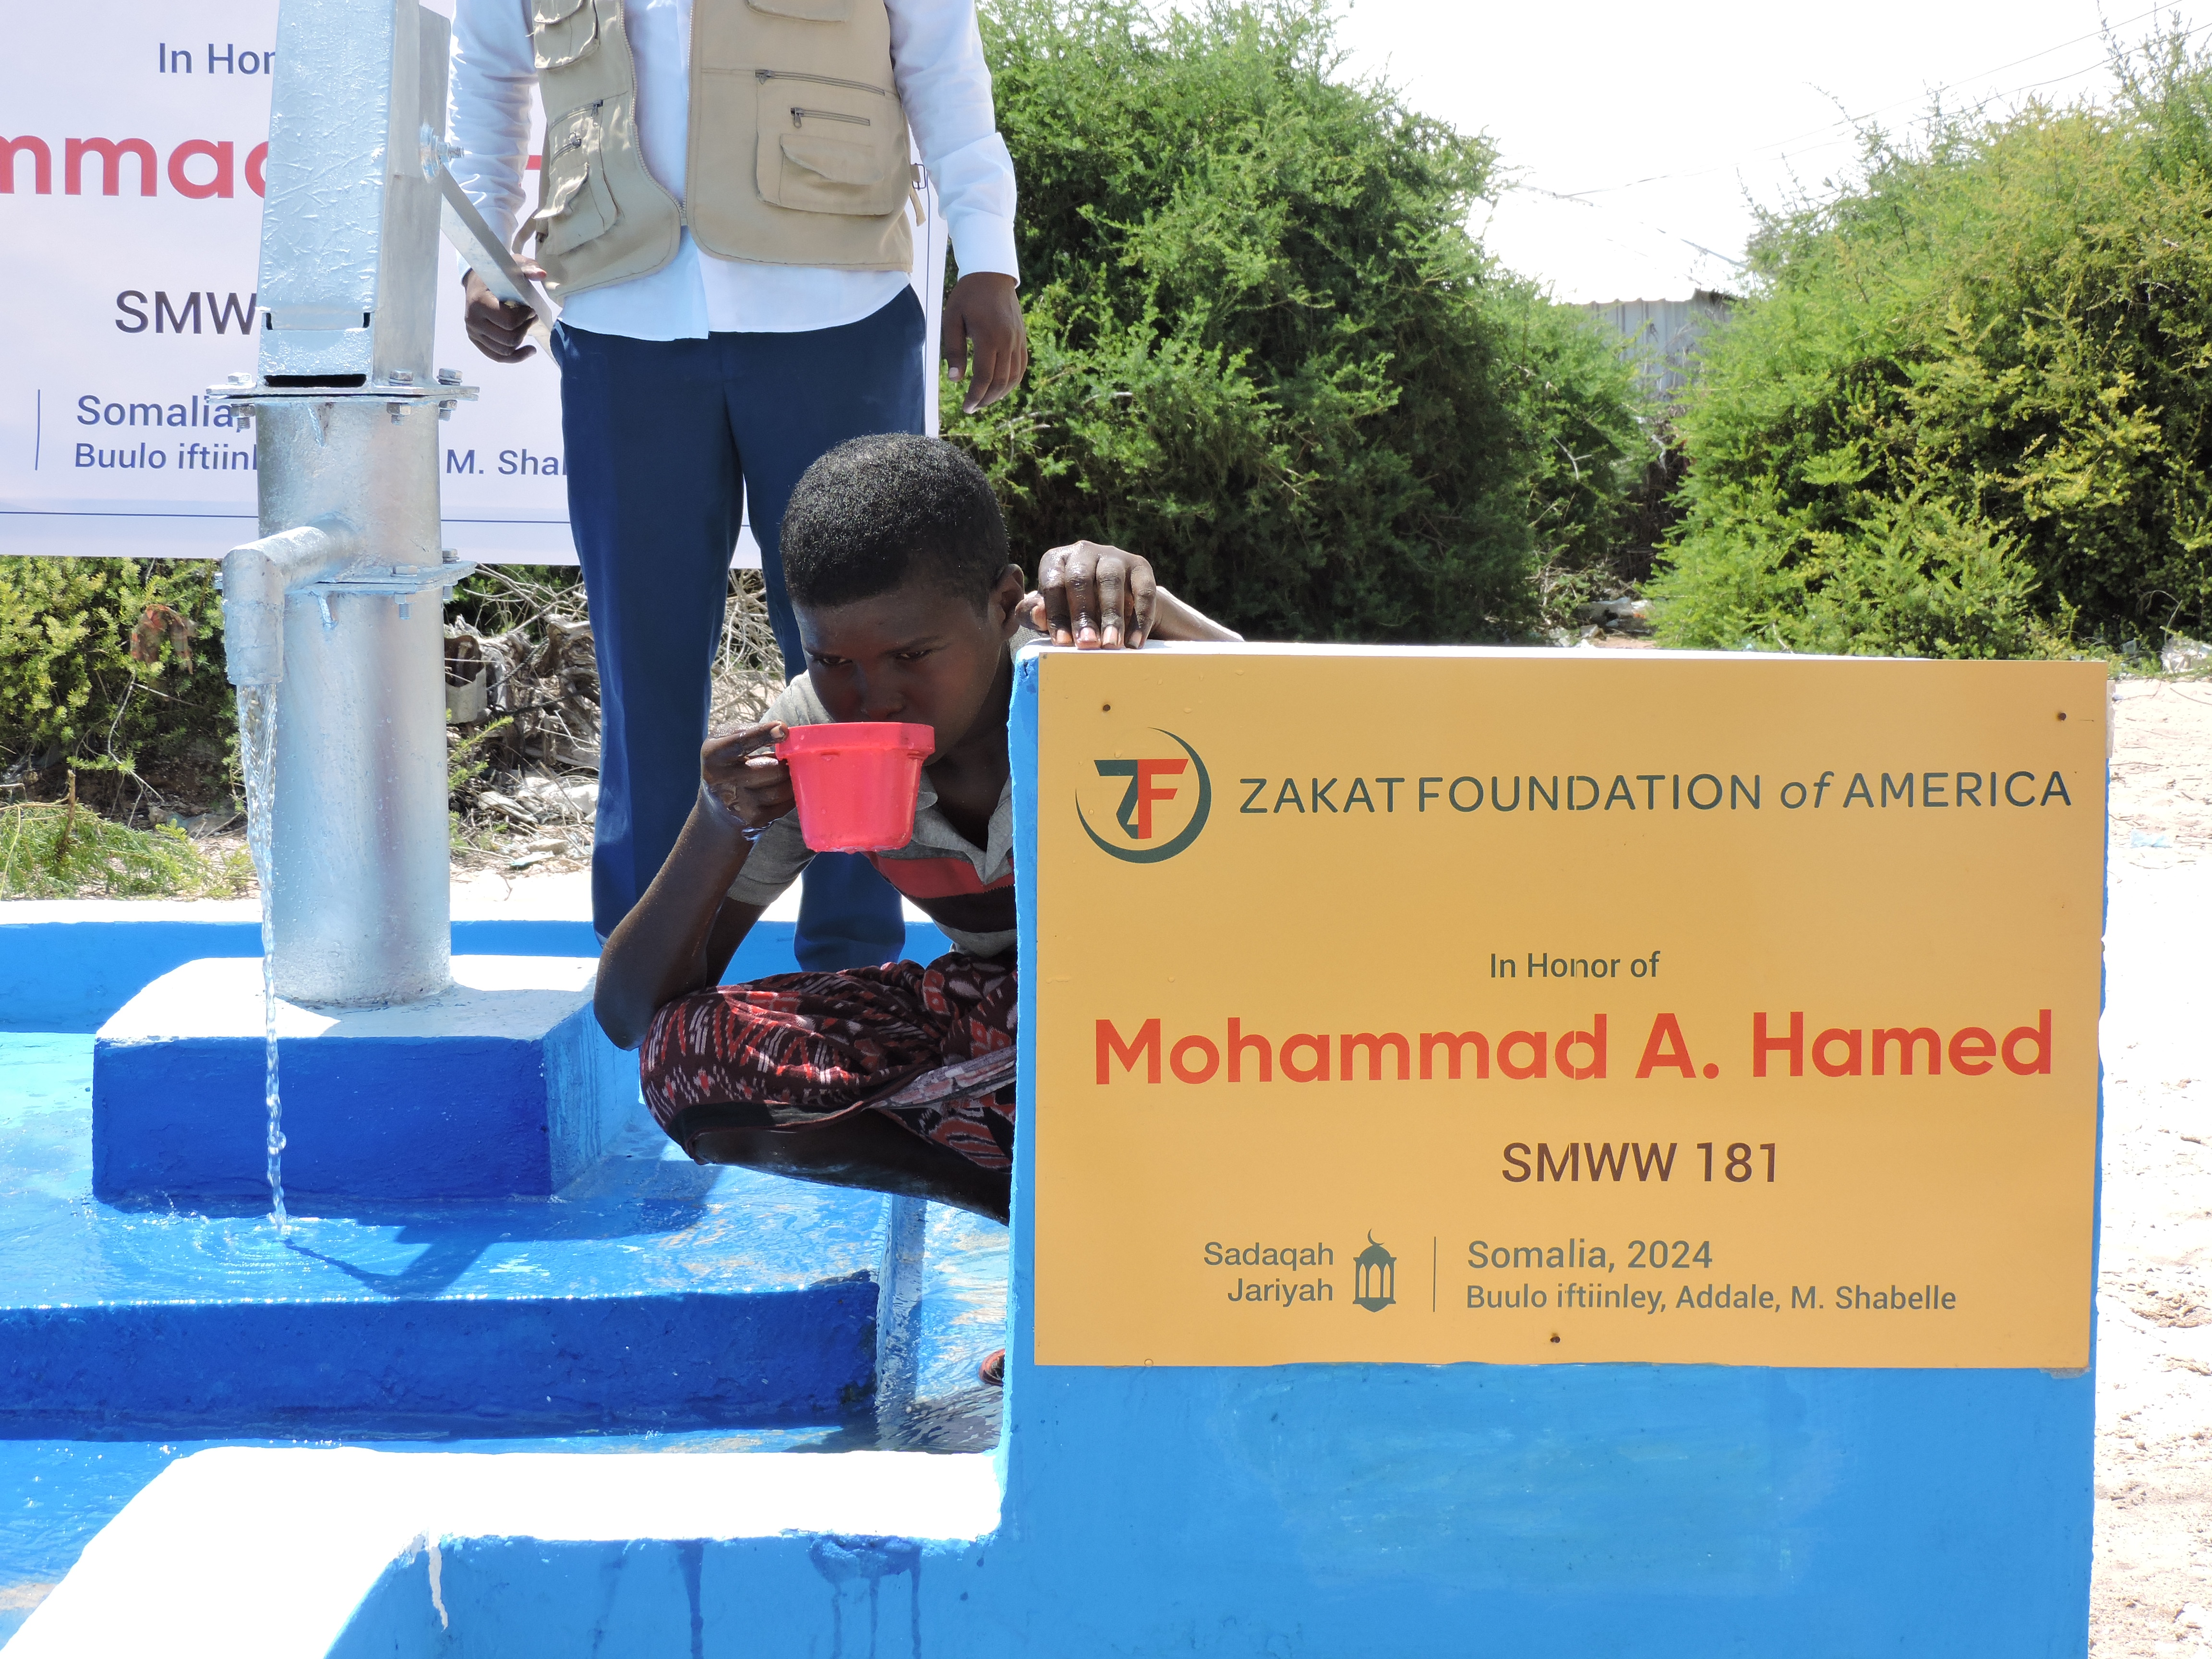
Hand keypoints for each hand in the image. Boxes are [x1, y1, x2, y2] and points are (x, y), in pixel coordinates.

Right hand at [464, 268, 540, 362]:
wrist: (476, 281)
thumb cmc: (496, 274)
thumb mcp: (511, 266)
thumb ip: (527, 268)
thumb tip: (542, 274)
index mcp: (479, 302)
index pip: (509, 322)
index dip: (525, 317)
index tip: (531, 308)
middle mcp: (473, 320)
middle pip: (509, 339)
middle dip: (525, 328)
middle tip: (531, 316)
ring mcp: (473, 332)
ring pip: (505, 351)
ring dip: (521, 340)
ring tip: (527, 326)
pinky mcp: (477, 340)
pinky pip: (498, 357)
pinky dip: (516, 357)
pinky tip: (530, 350)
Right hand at [698, 721, 793, 835]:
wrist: (717, 811)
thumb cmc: (726, 766)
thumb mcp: (723, 742)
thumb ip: (747, 730)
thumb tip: (781, 730)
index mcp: (713, 755)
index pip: (740, 742)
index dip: (763, 734)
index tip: (783, 729)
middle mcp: (722, 781)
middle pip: (770, 768)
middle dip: (785, 762)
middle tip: (789, 758)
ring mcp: (738, 804)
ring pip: (780, 789)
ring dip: (791, 779)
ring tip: (788, 772)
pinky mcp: (754, 820)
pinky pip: (785, 805)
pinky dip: (792, 795)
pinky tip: (787, 788)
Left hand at [941, 272, 1027, 413]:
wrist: (992, 274)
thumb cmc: (967, 296)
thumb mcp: (952, 319)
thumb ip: (954, 350)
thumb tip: (955, 380)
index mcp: (989, 337)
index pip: (984, 377)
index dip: (975, 396)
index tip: (966, 407)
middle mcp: (1007, 341)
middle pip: (1000, 381)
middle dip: (986, 399)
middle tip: (972, 408)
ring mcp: (1017, 340)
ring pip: (1013, 377)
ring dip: (1000, 394)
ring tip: (985, 400)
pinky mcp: (1022, 338)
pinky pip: (1021, 366)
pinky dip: (1012, 381)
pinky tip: (1000, 387)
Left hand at [1021, 540, 1155, 648]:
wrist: (1114, 601)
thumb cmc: (1072, 609)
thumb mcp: (1051, 613)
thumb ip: (1035, 615)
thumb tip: (1036, 614)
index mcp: (1056, 560)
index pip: (1053, 584)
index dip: (1056, 614)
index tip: (1062, 642)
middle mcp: (1084, 551)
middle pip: (1080, 579)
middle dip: (1084, 614)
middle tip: (1088, 644)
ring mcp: (1114, 556)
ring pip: (1111, 581)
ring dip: (1112, 616)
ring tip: (1111, 644)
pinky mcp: (1140, 566)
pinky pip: (1143, 590)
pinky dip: (1140, 619)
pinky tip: (1134, 642)